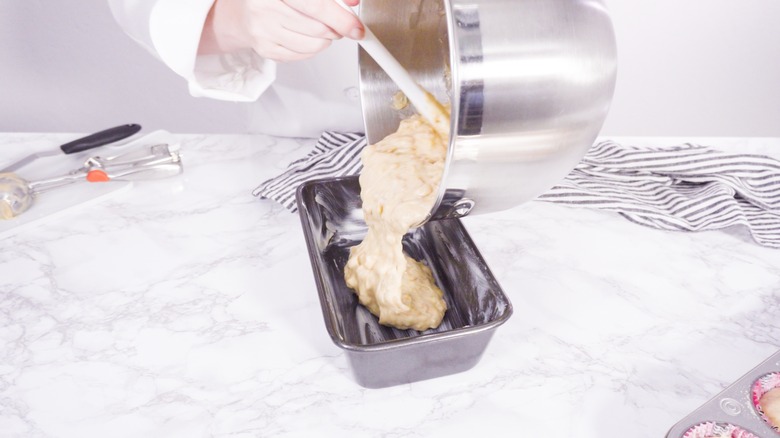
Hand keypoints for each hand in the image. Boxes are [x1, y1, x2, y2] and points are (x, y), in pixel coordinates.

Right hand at [199, 0, 363, 61]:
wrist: (243, 9)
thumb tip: (352, 2)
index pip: (315, 5)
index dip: (340, 18)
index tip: (356, 27)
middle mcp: (263, 8)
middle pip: (317, 28)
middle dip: (337, 29)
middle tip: (341, 25)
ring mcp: (263, 31)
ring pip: (313, 44)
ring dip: (326, 39)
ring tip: (322, 28)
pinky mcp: (266, 49)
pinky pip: (303, 55)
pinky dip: (313, 48)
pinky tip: (307, 36)